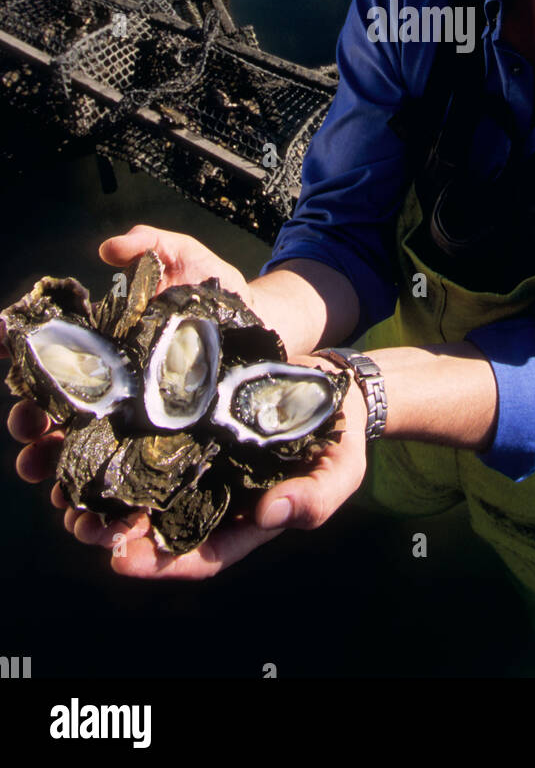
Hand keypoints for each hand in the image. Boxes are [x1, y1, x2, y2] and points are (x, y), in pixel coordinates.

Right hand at [1, 225, 253, 567]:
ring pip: (86, 470)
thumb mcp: (186, 258)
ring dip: (64, 490)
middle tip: (30, 443)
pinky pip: (135, 495)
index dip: (27, 382)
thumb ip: (150, 244)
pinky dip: (113, 515)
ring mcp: (142, 430)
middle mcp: (116, 396)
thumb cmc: (221, 291)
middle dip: (34, 439)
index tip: (17, 388)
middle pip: (58, 426)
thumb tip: (108, 249)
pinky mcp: (175, 456)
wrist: (272, 325)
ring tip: (60, 501)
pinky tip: (105, 526)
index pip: (53, 372)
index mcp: (108, 354)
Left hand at [68, 355, 369, 578]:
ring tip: (71, 489)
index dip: (161, 562)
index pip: (200, 554)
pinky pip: (154, 434)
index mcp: (245, 521)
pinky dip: (125, 439)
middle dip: (117, 531)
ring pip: (147, 484)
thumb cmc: (340, 440)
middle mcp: (215, 495)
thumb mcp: (339, 474)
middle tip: (81, 526)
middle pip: (159, 525)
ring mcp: (201, 457)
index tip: (123, 559)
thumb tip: (270, 516)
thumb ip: (312, 500)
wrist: (338, 384)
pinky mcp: (192, 417)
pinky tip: (95, 432)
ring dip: (109, 490)